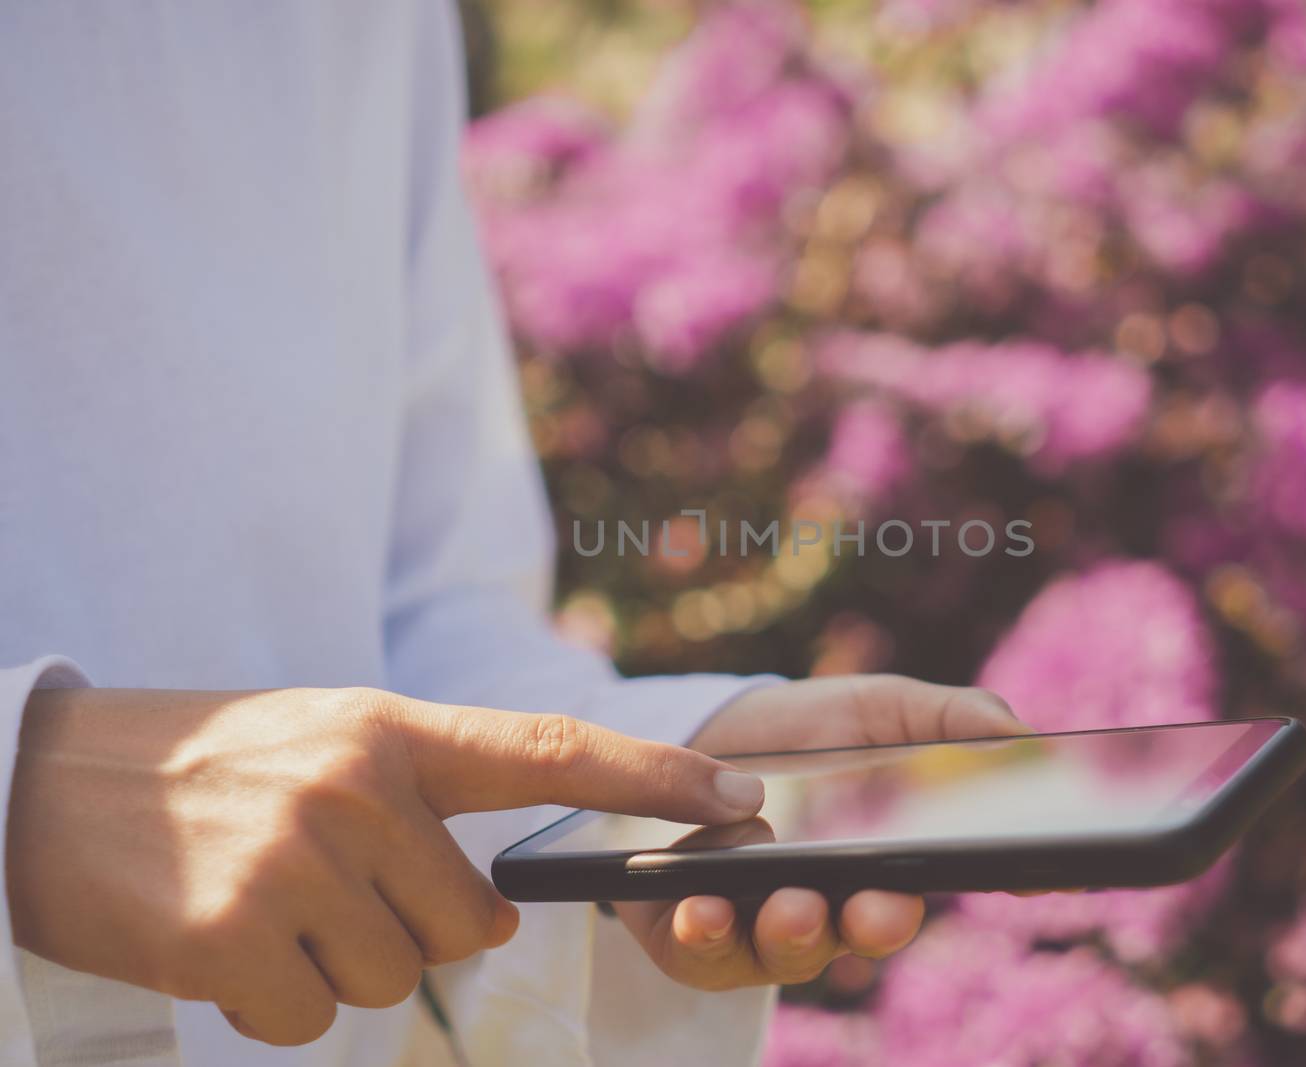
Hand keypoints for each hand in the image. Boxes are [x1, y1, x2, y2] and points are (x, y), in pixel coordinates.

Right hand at [5, 687, 764, 1044]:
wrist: (45, 784)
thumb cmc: (205, 767)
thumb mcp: (326, 742)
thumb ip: (423, 803)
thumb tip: (493, 912)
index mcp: (391, 729)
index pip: (551, 751)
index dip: (655, 778)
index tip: (741, 797)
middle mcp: (359, 787)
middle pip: (472, 922)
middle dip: (416, 926)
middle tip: (326, 883)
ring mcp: (299, 862)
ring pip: (400, 977)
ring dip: (341, 964)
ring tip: (266, 902)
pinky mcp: (237, 938)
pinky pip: (318, 1019)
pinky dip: (280, 1003)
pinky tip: (227, 945)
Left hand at [614, 675, 1026, 989]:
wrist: (701, 735)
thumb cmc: (808, 731)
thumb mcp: (879, 709)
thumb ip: (948, 717)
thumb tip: (1020, 733)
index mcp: (896, 860)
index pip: (951, 879)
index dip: (995, 883)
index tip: (1026, 879)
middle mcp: (841, 904)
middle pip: (873, 928)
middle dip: (880, 922)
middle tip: (880, 906)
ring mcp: (768, 925)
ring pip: (792, 950)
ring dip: (797, 931)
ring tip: (791, 902)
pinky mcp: (698, 935)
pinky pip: (706, 951)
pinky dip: (708, 932)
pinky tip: (704, 906)